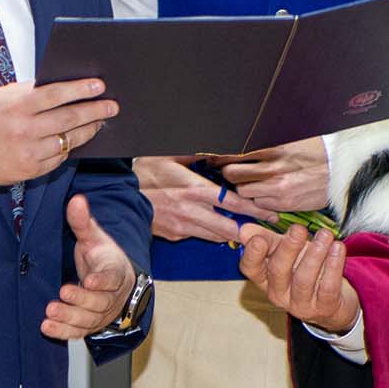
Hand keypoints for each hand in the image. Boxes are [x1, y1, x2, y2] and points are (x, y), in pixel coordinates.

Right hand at [0, 78, 117, 187]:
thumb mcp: (3, 96)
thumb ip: (31, 91)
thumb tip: (65, 86)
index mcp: (17, 106)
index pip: (55, 95)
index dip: (80, 89)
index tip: (99, 85)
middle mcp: (24, 130)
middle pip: (68, 119)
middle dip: (94, 111)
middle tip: (112, 106)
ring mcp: (29, 153)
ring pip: (69, 140)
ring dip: (89, 130)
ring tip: (101, 121)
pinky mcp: (32, 170)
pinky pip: (60, 157)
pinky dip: (72, 146)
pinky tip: (80, 137)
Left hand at [42, 195, 136, 340]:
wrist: (114, 282)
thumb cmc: (103, 258)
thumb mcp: (94, 237)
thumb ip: (83, 222)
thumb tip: (76, 200)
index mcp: (116, 272)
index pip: (112, 277)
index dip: (102, 280)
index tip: (90, 280)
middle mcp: (112, 296)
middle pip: (100, 302)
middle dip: (81, 299)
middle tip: (63, 293)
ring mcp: (101, 313)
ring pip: (88, 320)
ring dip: (69, 318)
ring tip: (50, 313)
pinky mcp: (89, 325)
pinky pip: (78, 332)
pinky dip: (63, 332)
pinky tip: (47, 327)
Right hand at [133, 156, 270, 242]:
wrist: (117, 194)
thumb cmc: (143, 171)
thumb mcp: (172, 155)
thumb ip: (198, 156)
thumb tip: (219, 151)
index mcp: (195, 190)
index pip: (234, 204)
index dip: (256, 211)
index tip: (271, 215)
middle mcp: (191, 211)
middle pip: (229, 228)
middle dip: (249, 232)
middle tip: (265, 233)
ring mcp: (182, 227)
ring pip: (215, 236)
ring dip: (230, 234)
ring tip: (245, 231)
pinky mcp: (173, 235)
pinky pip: (197, 236)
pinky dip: (208, 233)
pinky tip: (212, 227)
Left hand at [213, 138, 329, 213]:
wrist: (343, 170)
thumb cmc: (316, 150)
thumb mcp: (291, 138)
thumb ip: (266, 143)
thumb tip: (240, 143)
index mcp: (273, 147)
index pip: (235, 152)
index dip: (218, 157)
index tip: (211, 158)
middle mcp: (274, 168)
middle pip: (232, 174)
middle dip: (227, 173)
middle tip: (227, 171)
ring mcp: (278, 188)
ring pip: (244, 192)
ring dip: (242, 188)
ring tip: (248, 183)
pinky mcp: (285, 204)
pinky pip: (260, 204)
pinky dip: (259, 199)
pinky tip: (265, 193)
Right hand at [235, 222, 358, 333]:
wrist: (333, 303)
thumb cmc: (304, 271)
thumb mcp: (285, 254)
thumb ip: (268, 240)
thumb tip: (244, 230)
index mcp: (265, 279)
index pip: (250, 268)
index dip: (252, 254)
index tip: (258, 239)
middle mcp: (279, 294)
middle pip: (278, 271)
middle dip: (288, 248)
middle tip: (299, 229)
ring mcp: (301, 304)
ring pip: (304, 279)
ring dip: (315, 253)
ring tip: (325, 234)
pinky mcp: (324, 308)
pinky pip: (328, 287)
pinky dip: (334, 265)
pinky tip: (338, 248)